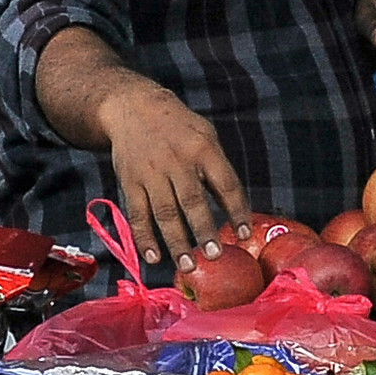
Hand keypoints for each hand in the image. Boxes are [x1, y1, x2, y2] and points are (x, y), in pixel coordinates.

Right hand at [98, 83, 249, 263]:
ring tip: (188, 266)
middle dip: (204, 230)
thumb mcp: (205, 137)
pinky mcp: (130, 182)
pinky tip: (153, 257)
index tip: (244, 235)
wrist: (133, 108)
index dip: (236, 210)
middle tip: (214, 257)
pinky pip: (138, 214)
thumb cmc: (178, 128)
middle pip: (192, 201)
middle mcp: (177, 161)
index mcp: (203, 148)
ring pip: (165, 213)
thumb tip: (234, 210)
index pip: (225, 183)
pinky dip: (144, 237)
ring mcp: (151, 173)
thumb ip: (218, 171)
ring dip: (177, 242)